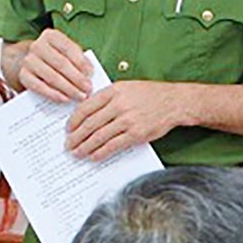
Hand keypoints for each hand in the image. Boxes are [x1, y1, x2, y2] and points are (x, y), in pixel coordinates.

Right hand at [16, 29, 92, 102]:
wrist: (33, 62)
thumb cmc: (56, 57)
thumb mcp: (67, 52)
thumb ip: (78, 59)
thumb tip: (88, 73)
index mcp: (50, 35)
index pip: (68, 48)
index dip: (81, 62)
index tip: (91, 74)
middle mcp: (37, 46)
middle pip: (60, 63)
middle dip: (77, 78)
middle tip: (88, 89)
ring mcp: (28, 61)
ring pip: (51, 76)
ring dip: (68, 88)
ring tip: (80, 96)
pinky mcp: (23, 76)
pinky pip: (39, 87)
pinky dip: (53, 94)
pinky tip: (65, 99)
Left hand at [66, 80, 193, 160]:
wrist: (174, 102)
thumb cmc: (150, 94)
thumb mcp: (125, 86)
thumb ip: (107, 97)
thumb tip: (86, 111)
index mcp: (113, 91)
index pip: (85, 107)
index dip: (73, 120)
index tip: (68, 128)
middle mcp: (118, 105)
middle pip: (89, 124)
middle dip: (75, 137)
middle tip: (68, 144)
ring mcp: (127, 120)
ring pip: (99, 136)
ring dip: (85, 147)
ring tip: (77, 153)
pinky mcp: (136, 134)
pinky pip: (113, 146)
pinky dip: (100, 152)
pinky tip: (94, 156)